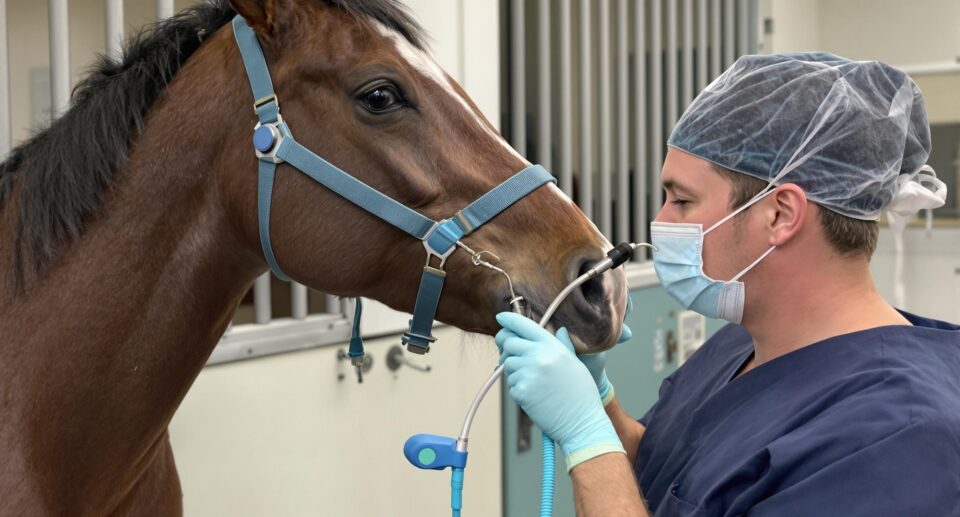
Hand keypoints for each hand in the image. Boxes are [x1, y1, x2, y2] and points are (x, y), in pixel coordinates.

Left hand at [496, 312, 624, 470]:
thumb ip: (562, 344)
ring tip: (535, 382)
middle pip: (508, 343)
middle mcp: (538, 356)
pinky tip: (535, 395)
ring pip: (507, 365)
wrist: (581, 422)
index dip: (509, 320)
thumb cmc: (581, 393)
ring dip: (515, 371)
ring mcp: (528, 373)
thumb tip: (559, 330)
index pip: (524, 325)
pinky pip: (510, 384)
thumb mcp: (575, 362)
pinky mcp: (521, 391)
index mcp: (552, 346)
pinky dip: (518, 388)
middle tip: (512, 355)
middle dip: (507, 347)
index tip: (501, 317)